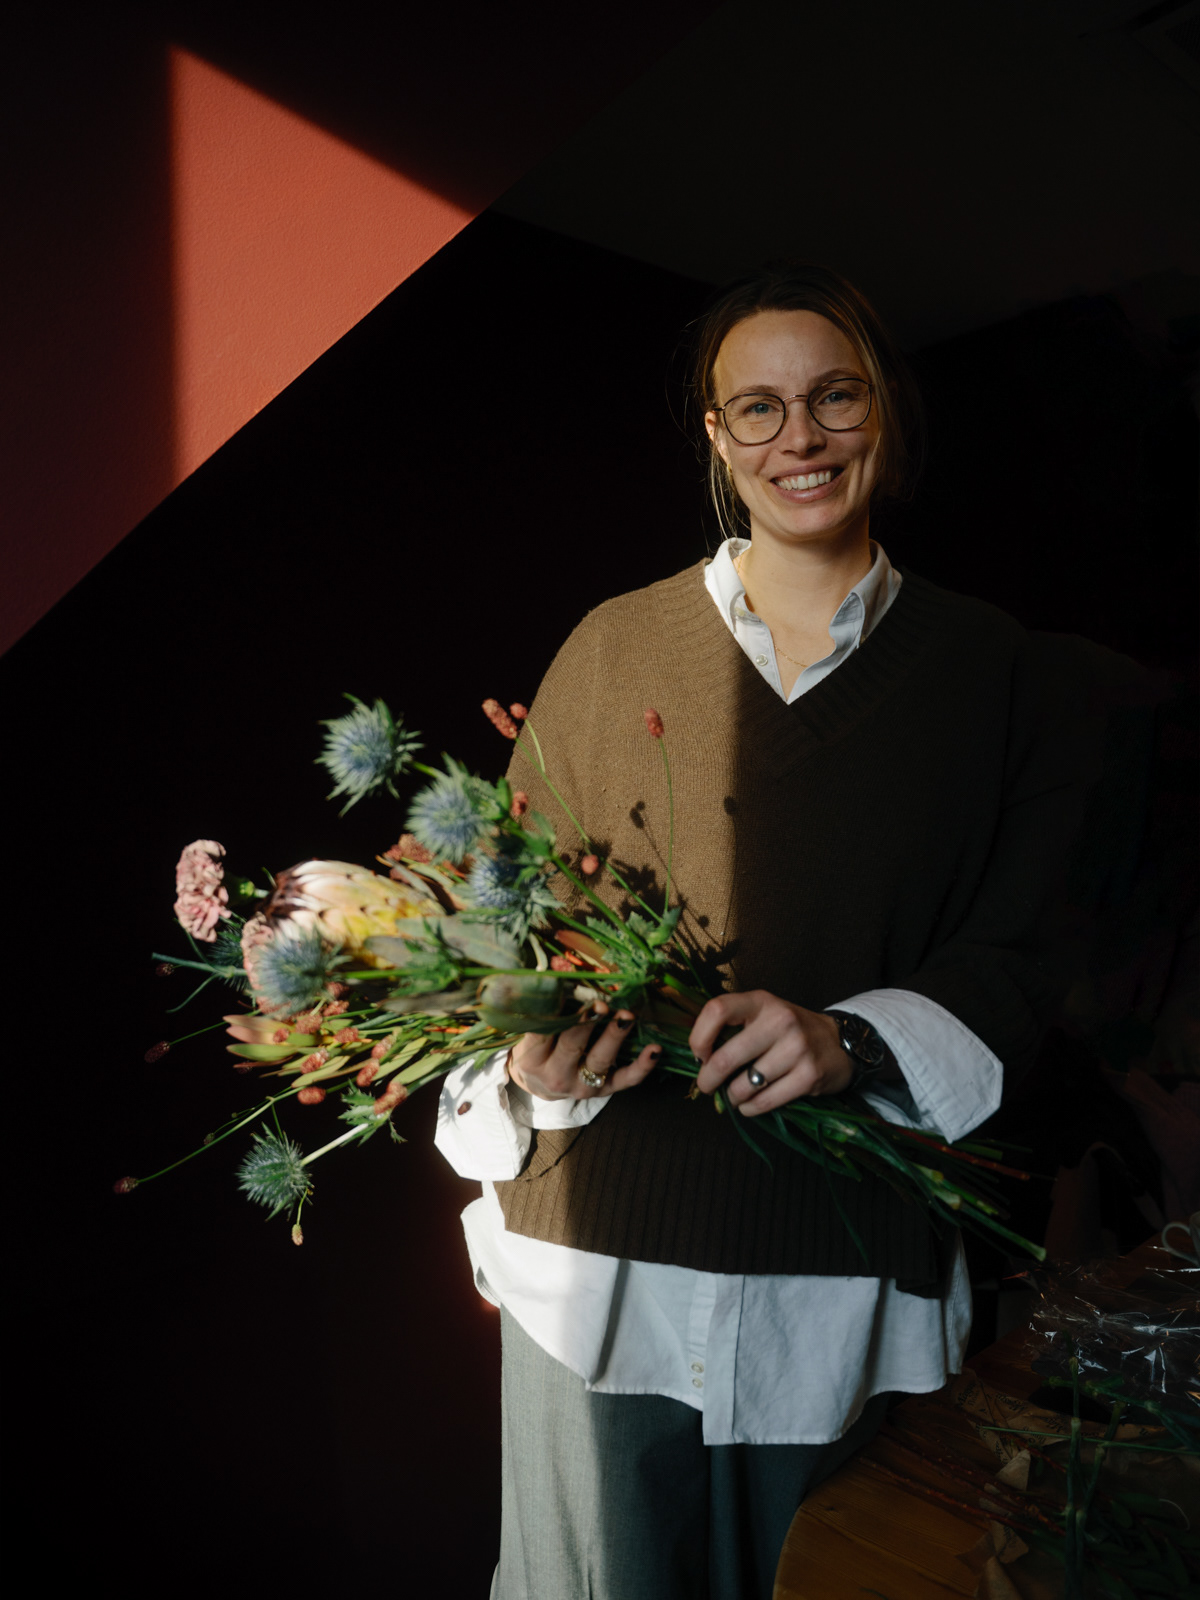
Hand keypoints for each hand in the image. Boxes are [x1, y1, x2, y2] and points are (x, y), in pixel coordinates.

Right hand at [509, 1002, 660, 1100]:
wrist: (543, 1088)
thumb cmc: (538, 1052)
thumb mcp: (530, 1034)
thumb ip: (543, 1007)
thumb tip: (556, 964)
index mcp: (533, 1060)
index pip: (542, 1034)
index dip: (554, 1013)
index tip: (562, 991)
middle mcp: (557, 1076)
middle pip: (572, 1046)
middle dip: (587, 1024)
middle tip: (599, 1004)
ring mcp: (583, 1085)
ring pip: (601, 1060)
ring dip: (614, 1037)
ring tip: (626, 1017)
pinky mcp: (605, 1090)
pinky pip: (627, 1079)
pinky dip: (643, 1066)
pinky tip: (655, 1048)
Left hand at [690, 991, 851, 1114]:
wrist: (839, 1042)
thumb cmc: (788, 1030)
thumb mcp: (763, 1014)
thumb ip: (733, 1026)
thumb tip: (698, 1058)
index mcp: (761, 1002)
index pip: (717, 1010)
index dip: (699, 1037)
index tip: (699, 1054)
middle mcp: (779, 1020)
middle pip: (725, 1057)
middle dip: (708, 1079)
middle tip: (707, 1085)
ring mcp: (797, 1048)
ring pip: (745, 1085)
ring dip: (732, 1097)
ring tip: (735, 1095)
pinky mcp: (809, 1076)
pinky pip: (766, 1101)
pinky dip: (750, 1108)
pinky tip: (749, 1105)